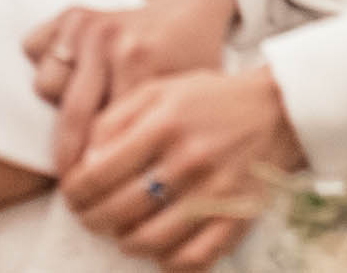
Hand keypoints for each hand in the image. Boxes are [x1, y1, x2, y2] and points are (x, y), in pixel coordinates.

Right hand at [22, 0, 235, 171]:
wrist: (188, 9)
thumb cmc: (191, 61)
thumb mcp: (187, 100)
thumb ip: (157, 134)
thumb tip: (130, 188)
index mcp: (141, 61)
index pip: (106, 131)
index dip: (99, 168)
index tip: (94, 192)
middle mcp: (109, 40)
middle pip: (70, 114)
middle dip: (67, 157)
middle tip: (69, 181)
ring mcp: (85, 25)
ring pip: (45, 85)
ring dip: (58, 102)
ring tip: (82, 111)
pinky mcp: (68, 14)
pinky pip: (33, 48)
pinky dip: (45, 63)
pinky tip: (70, 75)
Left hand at [60, 67, 304, 271]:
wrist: (276, 110)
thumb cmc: (205, 98)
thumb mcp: (155, 91)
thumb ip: (114, 120)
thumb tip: (84, 162)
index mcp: (162, 124)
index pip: (100, 171)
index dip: (76, 191)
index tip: (70, 195)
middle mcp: (188, 160)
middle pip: (121, 209)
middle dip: (93, 220)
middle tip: (87, 217)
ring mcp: (216, 193)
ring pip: (153, 239)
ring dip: (125, 243)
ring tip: (119, 233)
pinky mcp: (239, 218)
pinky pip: (196, 257)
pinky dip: (170, 263)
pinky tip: (158, 251)